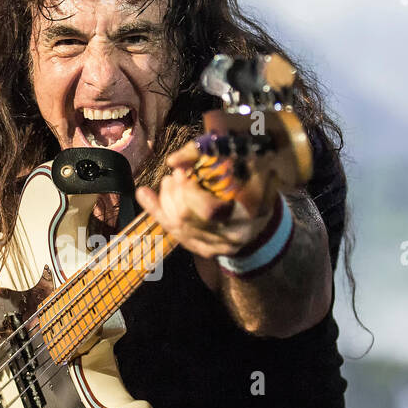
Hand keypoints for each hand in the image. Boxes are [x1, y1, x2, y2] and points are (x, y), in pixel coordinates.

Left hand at [134, 146, 276, 259]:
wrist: (264, 214)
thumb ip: (207, 156)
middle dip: (173, 195)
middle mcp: (234, 234)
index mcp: (249, 212)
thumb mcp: (243, 162)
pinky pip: (175, 233)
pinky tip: (144, 194)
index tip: (181, 172)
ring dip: (165, 201)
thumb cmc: (254, 181)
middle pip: (188, 219)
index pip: (209, 211)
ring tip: (167, 182)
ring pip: (178, 227)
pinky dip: (157, 211)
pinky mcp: (206, 250)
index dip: (188, 192)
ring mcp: (219, 247)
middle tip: (173, 175)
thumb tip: (173, 161)